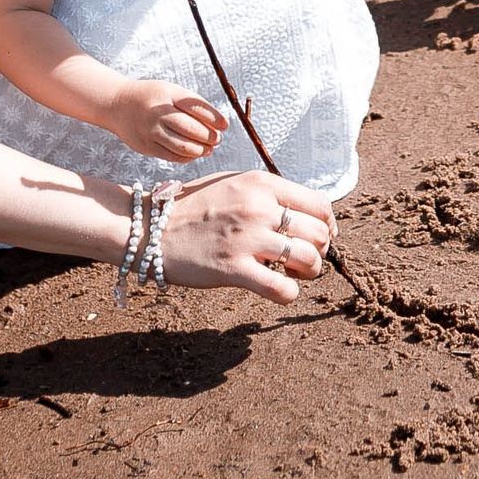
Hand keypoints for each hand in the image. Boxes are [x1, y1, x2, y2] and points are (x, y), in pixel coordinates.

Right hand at [110, 79, 227, 161]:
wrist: (117, 105)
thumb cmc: (151, 97)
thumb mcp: (170, 91)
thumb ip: (192, 105)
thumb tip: (218, 124)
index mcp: (167, 94)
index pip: (196, 107)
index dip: (214, 118)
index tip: (225, 125)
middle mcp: (158, 113)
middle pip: (191, 129)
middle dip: (209, 137)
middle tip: (217, 139)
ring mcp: (150, 131)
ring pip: (183, 147)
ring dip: (200, 150)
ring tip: (208, 149)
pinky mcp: (146, 147)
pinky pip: (171, 156)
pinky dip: (186, 157)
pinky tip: (193, 153)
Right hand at [158, 172, 334, 302]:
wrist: (151, 229)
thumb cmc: (193, 207)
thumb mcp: (233, 184)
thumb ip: (267, 194)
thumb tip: (303, 212)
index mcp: (261, 184)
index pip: (319, 204)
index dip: (327, 225)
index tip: (320, 237)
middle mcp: (258, 207)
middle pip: (318, 233)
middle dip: (319, 250)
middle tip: (304, 259)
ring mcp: (246, 238)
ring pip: (307, 259)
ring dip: (309, 272)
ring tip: (295, 274)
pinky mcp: (233, 269)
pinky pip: (281, 289)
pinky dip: (289, 294)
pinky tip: (280, 290)